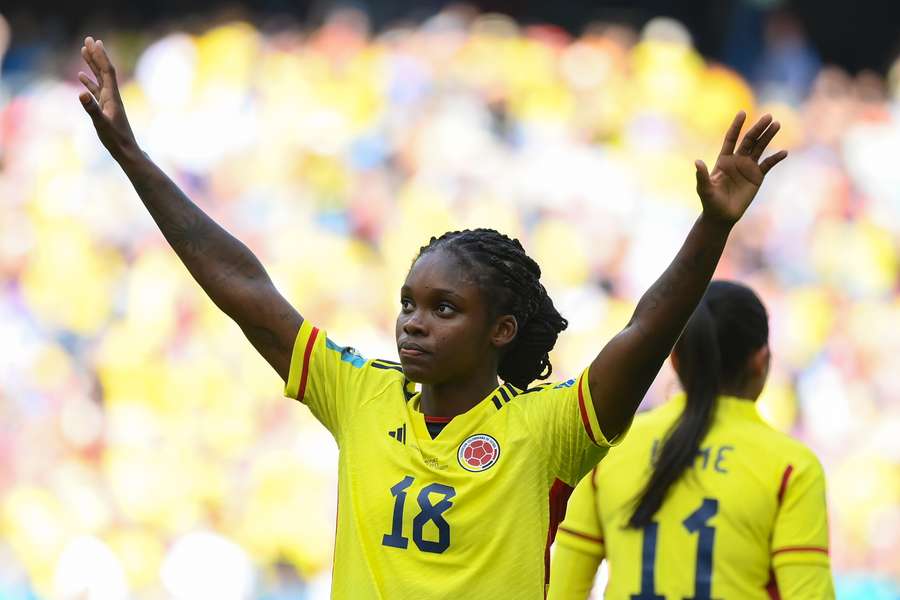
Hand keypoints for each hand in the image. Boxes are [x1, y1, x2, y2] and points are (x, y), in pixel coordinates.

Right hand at [78, 36, 138, 160]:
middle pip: (104, 71)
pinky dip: (89, 81)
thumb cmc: (115, 139)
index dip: (101, 56)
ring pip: (99, 78)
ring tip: (84, 51)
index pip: (107, 71)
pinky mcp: (105, 108)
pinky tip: (82, 77)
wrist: (126, 151)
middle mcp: (112, 96)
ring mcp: (109, 102)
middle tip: (89, 39)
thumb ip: (91, 109)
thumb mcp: (101, 124)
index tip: (95, 42)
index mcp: (112, 97)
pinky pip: (96, 90)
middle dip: (96, 55)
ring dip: (92, 65)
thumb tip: (81, 93)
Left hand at [695, 111, 786, 224]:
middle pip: (749, 140)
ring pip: (759, 148)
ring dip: (768, 137)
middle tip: (768, 116)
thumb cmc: (710, 202)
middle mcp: (737, 161)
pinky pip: (768, 165)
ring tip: (777, 124)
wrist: (722, 216)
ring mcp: (748, 168)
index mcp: (724, 160)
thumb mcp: (704, 189)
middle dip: (758, 128)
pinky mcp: (757, 177)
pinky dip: (775, 158)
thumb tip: (697, 162)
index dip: (736, 126)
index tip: (742, 112)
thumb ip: (702, 175)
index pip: (731, 139)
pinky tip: (784, 152)